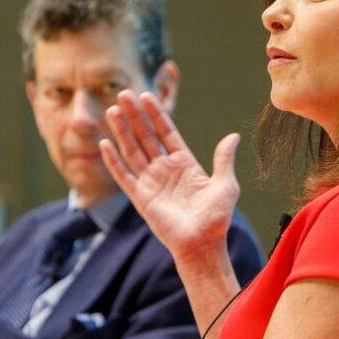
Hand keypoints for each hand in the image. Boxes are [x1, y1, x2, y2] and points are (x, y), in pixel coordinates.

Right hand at [100, 90, 240, 260]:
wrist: (203, 246)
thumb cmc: (216, 219)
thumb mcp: (225, 185)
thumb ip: (224, 160)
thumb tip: (233, 136)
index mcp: (184, 164)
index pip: (166, 132)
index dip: (157, 114)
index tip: (147, 95)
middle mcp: (165, 170)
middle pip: (146, 136)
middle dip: (135, 115)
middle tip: (124, 92)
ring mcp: (151, 182)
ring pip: (133, 150)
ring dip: (122, 130)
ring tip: (113, 109)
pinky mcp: (141, 197)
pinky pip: (124, 176)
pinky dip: (114, 161)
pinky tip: (105, 143)